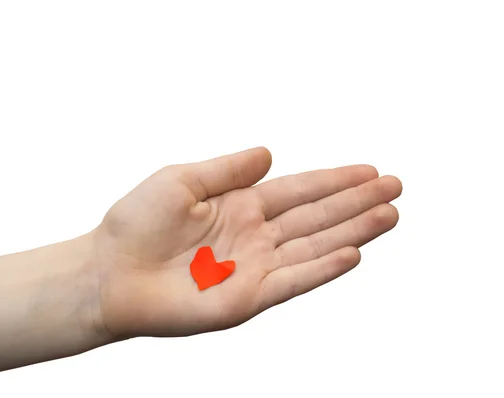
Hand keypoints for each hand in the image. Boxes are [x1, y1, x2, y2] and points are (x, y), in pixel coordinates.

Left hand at [91, 147, 401, 339]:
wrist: (109, 272)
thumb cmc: (135, 224)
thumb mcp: (182, 180)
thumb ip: (229, 169)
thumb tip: (271, 153)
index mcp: (240, 206)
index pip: (299, 190)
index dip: (334, 180)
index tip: (369, 170)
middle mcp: (254, 236)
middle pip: (316, 216)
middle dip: (356, 202)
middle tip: (395, 187)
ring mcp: (253, 268)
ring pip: (313, 246)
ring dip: (352, 231)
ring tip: (388, 215)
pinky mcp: (246, 298)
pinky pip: (292, 281)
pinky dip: (323, 268)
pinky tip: (352, 252)